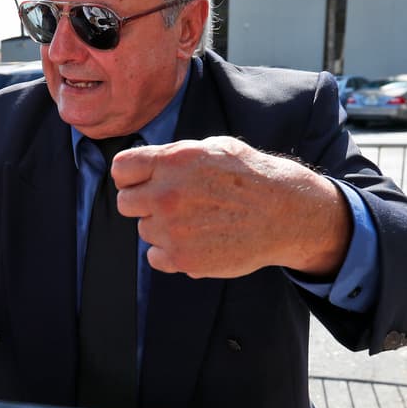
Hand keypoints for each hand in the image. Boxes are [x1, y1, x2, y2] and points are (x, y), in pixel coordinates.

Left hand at [113, 136, 350, 278]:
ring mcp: (172, 229)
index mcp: (172, 162)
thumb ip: (173, 157)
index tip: (143, 181)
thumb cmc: (250, 176)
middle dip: (144, 203)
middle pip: (126, 203)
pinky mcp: (182, 259)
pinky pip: (154, 257)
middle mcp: (166, 194)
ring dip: (162, 228)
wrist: (285, 213)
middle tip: (172, 204)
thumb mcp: (212, 148)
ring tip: (196, 221)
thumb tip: (145, 166)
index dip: (131, 176)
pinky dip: (170, 253)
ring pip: (144, 230)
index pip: (121, 169)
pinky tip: (195, 242)